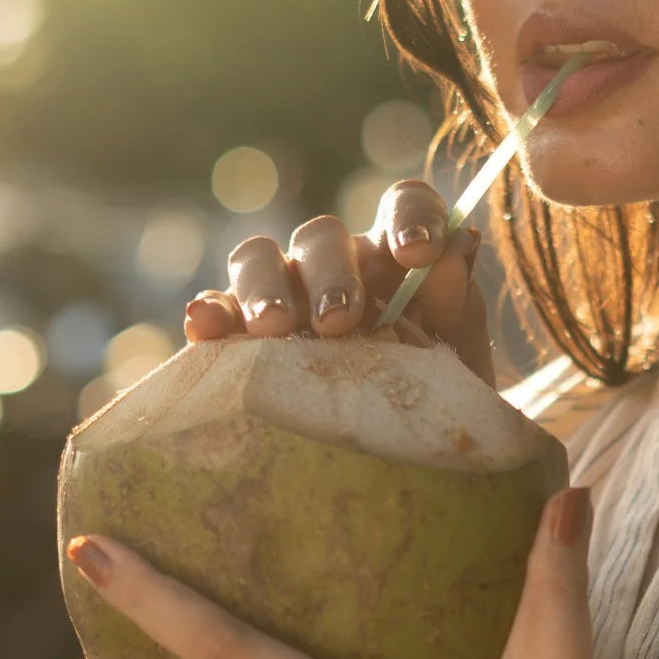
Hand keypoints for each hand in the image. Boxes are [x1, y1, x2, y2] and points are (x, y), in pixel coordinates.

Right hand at [184, 181, 494, 385]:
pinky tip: (202, 328)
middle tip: (338, 322)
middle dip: (329, 275)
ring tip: (273, 330)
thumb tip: (456, 247)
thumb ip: (455, 301)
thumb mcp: (456, 353)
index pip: (404, 206)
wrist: (404, 451)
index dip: (411, 218)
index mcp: (398, 257)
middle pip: (322, 237)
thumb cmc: (436, 392)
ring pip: (260, 260)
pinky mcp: (241, 330)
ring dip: (265, 289)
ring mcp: (285, 292)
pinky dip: (210, 313)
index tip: (418, 254)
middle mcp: (338, 264)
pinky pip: (219, 310)